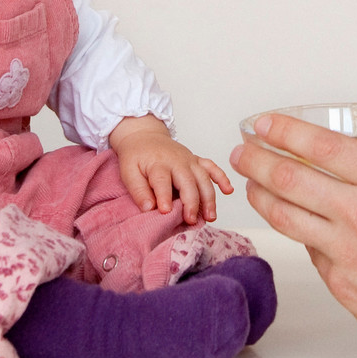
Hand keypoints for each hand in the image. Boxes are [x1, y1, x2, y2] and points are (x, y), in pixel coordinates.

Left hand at [109, 114, 233, 223]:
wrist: (144, 137)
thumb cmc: (136, 157)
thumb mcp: (128, 172)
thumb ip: (137, 189)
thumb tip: (148, 208)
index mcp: (158, 163)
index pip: (162, 180)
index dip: (164, 196)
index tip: (166, 211)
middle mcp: (177, 161)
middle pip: (188, 181)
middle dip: (192, 201)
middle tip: (191, 220)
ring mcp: (189, 160)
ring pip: (203, 178)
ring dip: (209, 197)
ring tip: (210, 216)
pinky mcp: (196, 161)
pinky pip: (212, 167)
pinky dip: (222, 178)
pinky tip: (228, 191)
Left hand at [232, 112, 356, 357]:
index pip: (322, 147)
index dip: (285, 130)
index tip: (266, 123)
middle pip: (289, 179)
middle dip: (257, 159)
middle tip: (243, 150)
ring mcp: (346, 251)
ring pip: (286, 217)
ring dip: (261, 196)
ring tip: (250, 184)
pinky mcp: (341, 283)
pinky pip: (310, 251)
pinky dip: (298, 234)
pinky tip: (294, 224)